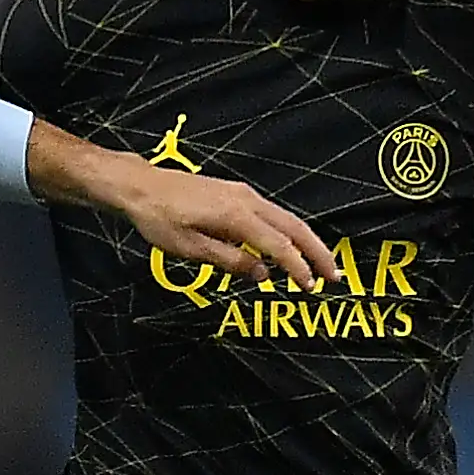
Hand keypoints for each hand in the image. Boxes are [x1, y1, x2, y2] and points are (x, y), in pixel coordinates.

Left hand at [27, 120, 331, 287]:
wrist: (140, 186)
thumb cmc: (159, 218)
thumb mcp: (190, 248)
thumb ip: (230, 261)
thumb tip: (262, 273)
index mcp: (237, 215)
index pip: (278, 246)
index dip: (298, 268)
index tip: (311, 288)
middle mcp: (246, 200)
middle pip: (293, 227)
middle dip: (316, 253)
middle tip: (333, 278)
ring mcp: (243, 194)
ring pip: (285, 219)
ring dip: (305, 243)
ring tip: (317, 267)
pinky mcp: (236, 194)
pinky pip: (271, 214)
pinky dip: (286, 233)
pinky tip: (287, 250)